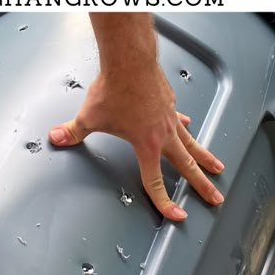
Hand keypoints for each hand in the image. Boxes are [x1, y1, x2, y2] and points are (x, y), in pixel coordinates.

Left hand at [48, 16, 223, 221]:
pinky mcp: (170, 102)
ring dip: (205, 157)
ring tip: (217, 167)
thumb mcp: (89, 116)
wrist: (130, 60)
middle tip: (216, 197)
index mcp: (147, 145)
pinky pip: (181, 120)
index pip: (156, 182)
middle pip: (187, 166)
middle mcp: (164, 134)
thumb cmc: (114, 87)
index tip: (176, 215)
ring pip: (192, 143)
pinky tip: (190, 126)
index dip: (165, 203)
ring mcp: (170, 117)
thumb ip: (73, 131)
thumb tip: (56, 137)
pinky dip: (186, 126)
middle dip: (202, 185)